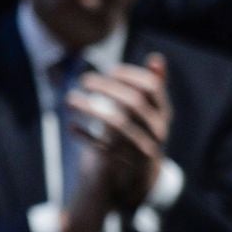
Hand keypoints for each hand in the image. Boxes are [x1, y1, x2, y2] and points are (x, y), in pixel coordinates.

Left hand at [63, 56, 167, 230]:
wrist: (137, 174)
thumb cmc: (138, 132)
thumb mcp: (147, 111)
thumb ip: (152, 86)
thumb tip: (157, 57)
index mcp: (163, 114)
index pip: (151, 88)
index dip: (130, 76)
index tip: (110, 70)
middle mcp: (156, 130)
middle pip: (133, 103)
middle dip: (107, 88)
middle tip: (84, 79)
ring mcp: (139, 147)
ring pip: (116, 124)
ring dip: (90, 108)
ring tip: (69, 99)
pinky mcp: (122, 162)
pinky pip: (100, 146)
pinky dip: (83, 134)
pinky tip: (70, 125)